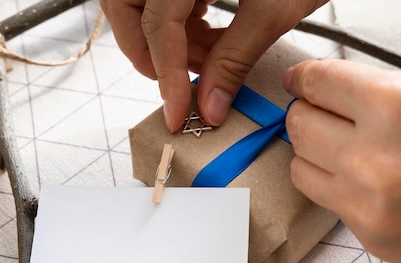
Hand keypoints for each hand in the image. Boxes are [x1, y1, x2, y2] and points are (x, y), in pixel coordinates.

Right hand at [100, 0, 327, 131]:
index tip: (177, 114)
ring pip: (143, 4)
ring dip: (170, 39)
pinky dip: (181, 19)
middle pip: (126, 9)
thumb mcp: (274, 6)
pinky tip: (212, 32)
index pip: (155, 25)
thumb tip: (210, 106)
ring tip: (210, 58)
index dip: (166, 75)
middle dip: (151, 53)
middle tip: (182, 83)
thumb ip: (235, 58)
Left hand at [284, 59, 400, 262]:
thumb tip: (334, 90)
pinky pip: (325, 201)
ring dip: (313, 153)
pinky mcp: (369, 234)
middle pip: (298, 124)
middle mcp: (376, 154)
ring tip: (339, 150)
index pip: (319, 82)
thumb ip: (384, 95)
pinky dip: (335, 187)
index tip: (299, 82)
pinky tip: (361, 182)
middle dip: (306, 114)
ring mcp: (368, 201)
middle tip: (320, 115)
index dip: (305, 79)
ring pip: (299, 166)